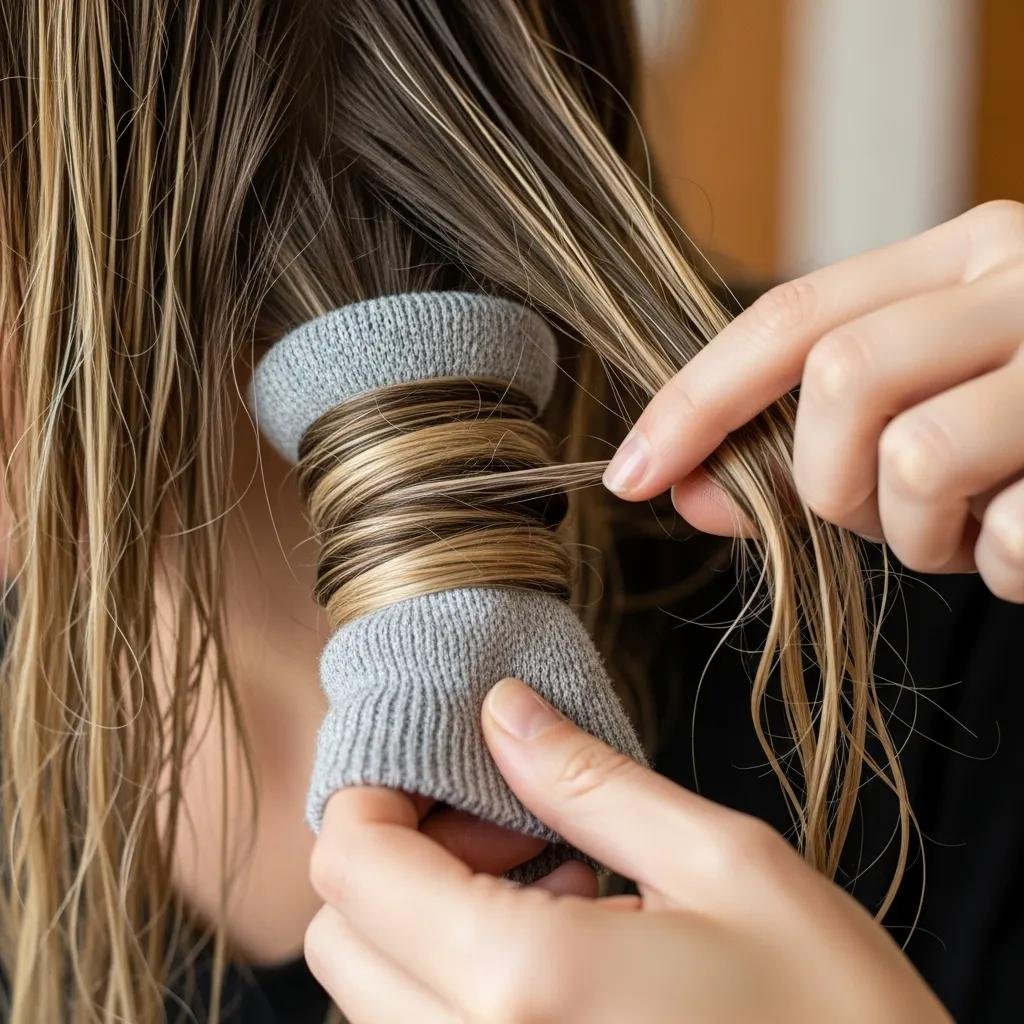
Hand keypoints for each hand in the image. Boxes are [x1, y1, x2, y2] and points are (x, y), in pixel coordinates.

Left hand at [304, 677, 947, 1022]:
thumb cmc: (837, 1019)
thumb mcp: (727, 866)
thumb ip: (592, 782)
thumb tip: (502, 710)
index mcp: (522, 984)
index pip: (354, 868)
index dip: (378, 792)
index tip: (455, 764)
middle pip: (343, 936)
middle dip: (403, 853)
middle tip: (515, 819)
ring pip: (374, 995)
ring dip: (431, 918)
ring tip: (558, 883)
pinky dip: (457, 979)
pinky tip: (562, 950)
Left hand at [602, 200, 1023, 601]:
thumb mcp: (929, 398)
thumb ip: (808, 431)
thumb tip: (681, 487)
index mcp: (969, 251)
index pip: (792, 314)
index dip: (695, 399)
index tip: (630, 475)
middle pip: (842, 379)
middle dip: (821, 480)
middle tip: (868, 515)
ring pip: (916, 460)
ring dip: (914, 532)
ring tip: (964, 529)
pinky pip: (1009, 535)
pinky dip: (999, 566)